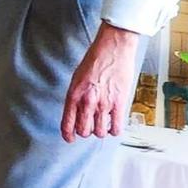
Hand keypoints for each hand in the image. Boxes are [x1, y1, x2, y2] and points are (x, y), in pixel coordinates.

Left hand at [61, 22, 140, 141]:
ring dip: (100, 131)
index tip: (70, 138)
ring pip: (99, 132)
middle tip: (89, 127)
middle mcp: (87, 102)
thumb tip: (77, 112)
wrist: (112, 49)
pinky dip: (114, 130)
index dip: (68, 135)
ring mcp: (104, 104)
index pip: (67, 123)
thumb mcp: (77, 79)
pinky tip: (113, 125)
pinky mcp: (119, 103)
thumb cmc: (94, 61)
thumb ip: (76, 96)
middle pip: (84, 131)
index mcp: (73, 95)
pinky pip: (117, 127)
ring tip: (102, 125)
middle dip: (85, 132)